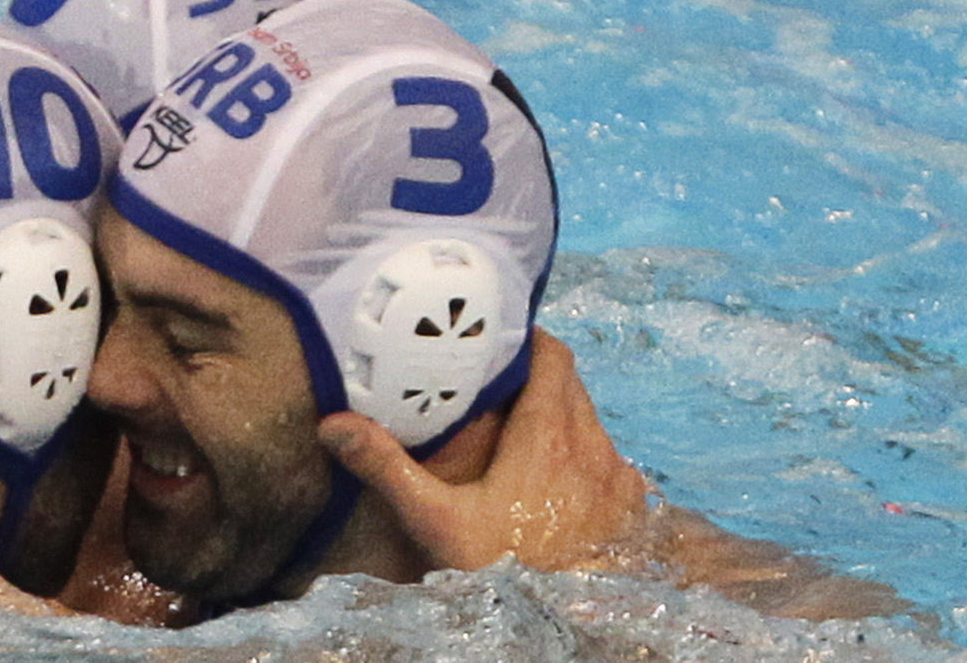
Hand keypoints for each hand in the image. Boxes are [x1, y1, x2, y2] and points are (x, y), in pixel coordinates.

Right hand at [318, 330, 654, 574]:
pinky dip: (587, 454)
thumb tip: (334, 425)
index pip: (552, 357)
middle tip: (503, 386)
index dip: (531, 342)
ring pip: (592, 421)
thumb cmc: (503, 569)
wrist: (566, 624)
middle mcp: (591, 446)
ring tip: (526, 432)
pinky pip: (612, 459)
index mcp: (547, 435)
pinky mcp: (632, 507)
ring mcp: (617, 478)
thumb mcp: (436, 521)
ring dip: (565, 415)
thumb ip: (388, 468)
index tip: (504, 343)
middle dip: (540, 377)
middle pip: (571, 385)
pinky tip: (562, 479)